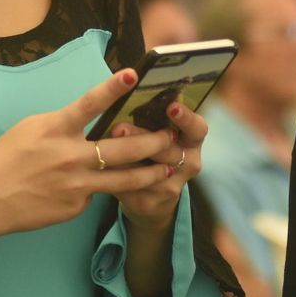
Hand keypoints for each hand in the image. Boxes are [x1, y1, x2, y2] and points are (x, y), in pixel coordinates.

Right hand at [0, 70, 175, 243]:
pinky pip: (97, 194)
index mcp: (55, 129)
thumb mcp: (32, 128)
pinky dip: (98, 188)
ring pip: (124, 179)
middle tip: (171, 135)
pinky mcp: (76, 206)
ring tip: (167, 168)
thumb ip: (65, 124)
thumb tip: (93, 125)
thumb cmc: (5, 158)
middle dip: (153, 141)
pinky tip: (89, 188)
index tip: (134, 74)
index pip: (89, 103)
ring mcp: (76, 184)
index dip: (113, 87)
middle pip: (123, 147)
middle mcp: (70, 156)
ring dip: (150, 172)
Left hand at [109, 101, 207, 231]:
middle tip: (119, 128)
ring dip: (124, 160)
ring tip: (102, 149)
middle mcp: (188, 164)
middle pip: (169, 150)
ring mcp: (171, 186)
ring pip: (147, 172)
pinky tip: (98, 169)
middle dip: (142, 138)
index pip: (197, 128)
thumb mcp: (159, 132)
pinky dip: (112, 176)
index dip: (187, 118)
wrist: (152, 194)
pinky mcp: (150, 202)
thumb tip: (128, 93)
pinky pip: (129, 187)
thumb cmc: (154, 150)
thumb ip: (151, 119)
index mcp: (192, 141)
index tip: (172, 106)